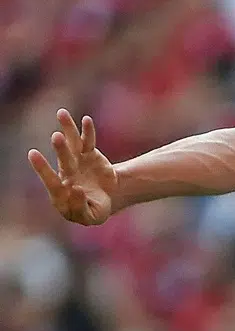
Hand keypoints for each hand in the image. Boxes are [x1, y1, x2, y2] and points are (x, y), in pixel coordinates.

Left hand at [29, 109, 117, 225]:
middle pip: (64, 159)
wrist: (105, 197)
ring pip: (72, 144)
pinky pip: (88, 141)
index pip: (51, 180)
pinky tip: (86, 119)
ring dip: (68, 129)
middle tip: (56, 137)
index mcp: (62, 191)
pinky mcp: (90, 154)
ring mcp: (77, 161)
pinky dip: (87, 131)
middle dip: (61, 148)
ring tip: (61, 113)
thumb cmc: (94, 209)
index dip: (43, 169)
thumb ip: (80, 207)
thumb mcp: (91, 217)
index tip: (33, 153)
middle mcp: (67, 172)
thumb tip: (75, 189)